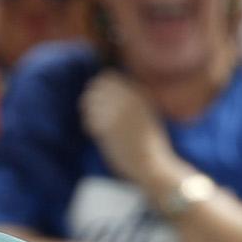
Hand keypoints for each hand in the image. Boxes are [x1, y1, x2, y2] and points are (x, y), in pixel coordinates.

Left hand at [81, 70, 175, 188]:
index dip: (99, 88)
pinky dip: (89, 127)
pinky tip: (96, 135)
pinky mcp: (109, 127)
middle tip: (94, 115)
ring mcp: (119, 112)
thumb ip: (126, 100)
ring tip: (97, 127)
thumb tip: (99, 90)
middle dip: (91, 99)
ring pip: (89, 102)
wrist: (153, 165)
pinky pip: (89, 119)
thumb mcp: (144, 113)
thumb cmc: (148, 143)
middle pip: (95, 87)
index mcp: (138, 92)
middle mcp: (129, 99)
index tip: (101, 102)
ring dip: (89, 113)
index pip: (108, 76)